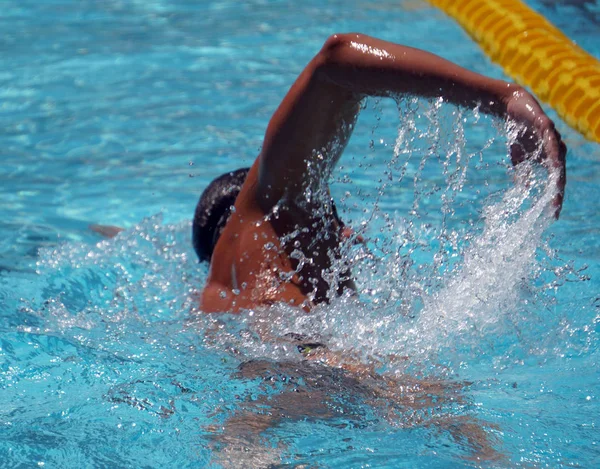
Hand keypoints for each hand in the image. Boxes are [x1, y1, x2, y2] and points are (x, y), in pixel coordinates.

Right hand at [504, 87, 566, 217]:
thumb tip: (523, 188)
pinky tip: (553, 162)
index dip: (554, 197)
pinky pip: (551, 141)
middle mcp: (556, 150)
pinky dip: (553, 152)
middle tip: (555, 207)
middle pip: (560, 175)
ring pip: (558, 160)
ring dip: (558, 176)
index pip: (555, 181)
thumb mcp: (518, 157)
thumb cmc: (518, 133)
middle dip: (558, 192)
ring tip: (557, 190)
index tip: (552, 215)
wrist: (513, 107)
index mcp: (550, 159)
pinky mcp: (546, 126)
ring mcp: (553, 138)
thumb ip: (523, 172)